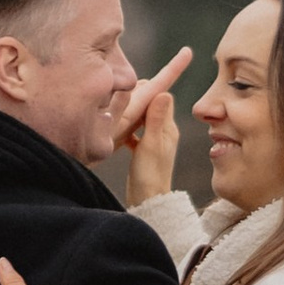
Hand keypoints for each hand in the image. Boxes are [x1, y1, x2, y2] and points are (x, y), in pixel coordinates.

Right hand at [116, 45, 191, 205]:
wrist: (147, 202)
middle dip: (140, 97)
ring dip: (132, 112)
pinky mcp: (143, 151)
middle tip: (124, 89)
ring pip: (142, 119)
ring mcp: (153, 142)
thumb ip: (155, 119)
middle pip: (151, 106)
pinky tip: (115, 128)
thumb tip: (164, 91)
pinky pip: (134, 133)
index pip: (161, 98)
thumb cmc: (149, 176)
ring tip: (118, 106)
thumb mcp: (151, 144)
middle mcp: (163, 132)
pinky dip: (126, 128)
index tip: (137, 82)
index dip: (150, 88)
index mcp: (168, 128)